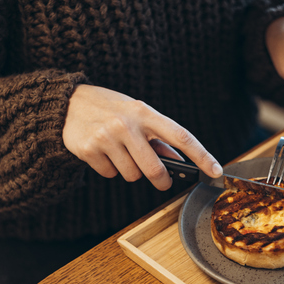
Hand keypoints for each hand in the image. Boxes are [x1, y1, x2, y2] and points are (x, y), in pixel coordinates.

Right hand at [62, 85, 221, 190]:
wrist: (67, 103)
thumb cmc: (109, 109)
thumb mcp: (136, 114)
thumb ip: (156, 137)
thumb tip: (178, 161)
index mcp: (144, 112)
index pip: (181, 136)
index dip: (201, 155)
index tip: (216, 170)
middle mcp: (126, 124)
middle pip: (155, 169)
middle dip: (161, 180)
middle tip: (162, 181)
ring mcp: (106, 137)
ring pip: (132, 176)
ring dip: (130, 171)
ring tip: (119, 152)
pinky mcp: (88, 150)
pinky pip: (110, 174)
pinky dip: (109, 169)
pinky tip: (102, 152)